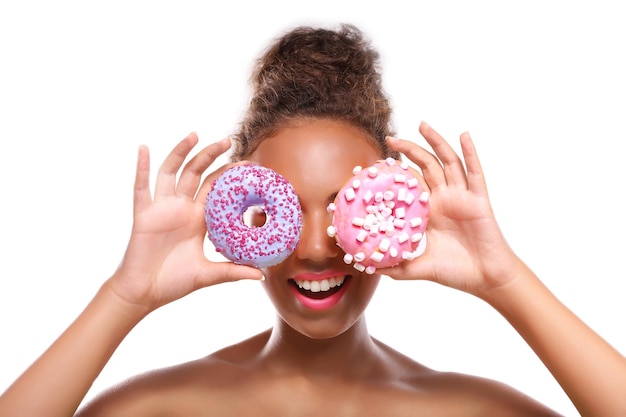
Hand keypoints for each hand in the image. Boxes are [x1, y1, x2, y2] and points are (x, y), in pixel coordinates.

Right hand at [107, 133, 262, 311]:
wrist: (144, 293)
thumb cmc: (173, 282)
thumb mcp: (208, 274)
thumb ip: (232, 271)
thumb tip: (261, 275)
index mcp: (197, 219)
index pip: (215, 189)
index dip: (228, 175)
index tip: (247, 164)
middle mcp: (181, 209)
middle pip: (196, 173)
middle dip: (210, 155)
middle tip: (228, 140)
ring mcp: (161, 209)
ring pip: (171, 173)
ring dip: (181, 152)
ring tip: (195, 134)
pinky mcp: (143, 214)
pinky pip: (141, 188)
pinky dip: (142, 168)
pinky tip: (144, 149)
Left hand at [381, 122, 524, 295]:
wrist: (485, 279)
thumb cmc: (457, 272)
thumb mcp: (419, 268)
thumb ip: (396, 267)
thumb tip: (368, 268)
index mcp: (429, 212)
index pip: (409, 185)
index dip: (394, 174)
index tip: (375, 164)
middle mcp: (444, 199)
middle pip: (425, 166)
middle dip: (408, 150)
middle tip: (390, 138)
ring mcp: (462, 197)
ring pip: (448, 162)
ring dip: (435, 142)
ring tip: (421, 124)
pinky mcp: (479, 199)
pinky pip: (475, 172)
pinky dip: (470, 152)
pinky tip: (463, 135)